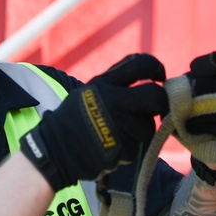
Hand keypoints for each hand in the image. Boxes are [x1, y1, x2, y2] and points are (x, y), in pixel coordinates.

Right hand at [20, 54, 168, 190]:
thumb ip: (117, 83)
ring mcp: (118, 127)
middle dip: (160, 103)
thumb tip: (153, 80)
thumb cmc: (76, 118)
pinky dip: (131, 147)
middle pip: (155, 96)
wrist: (56, 150)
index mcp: (104, 84)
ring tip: (121, 131)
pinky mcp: (122, 150)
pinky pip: (139, 146)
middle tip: (155, 108)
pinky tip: (114, 145)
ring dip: (141, 130)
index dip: (155, 68)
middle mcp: (112, 102)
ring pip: (149, 126)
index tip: (159, 76)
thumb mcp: (90, 91)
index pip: (140, 65)